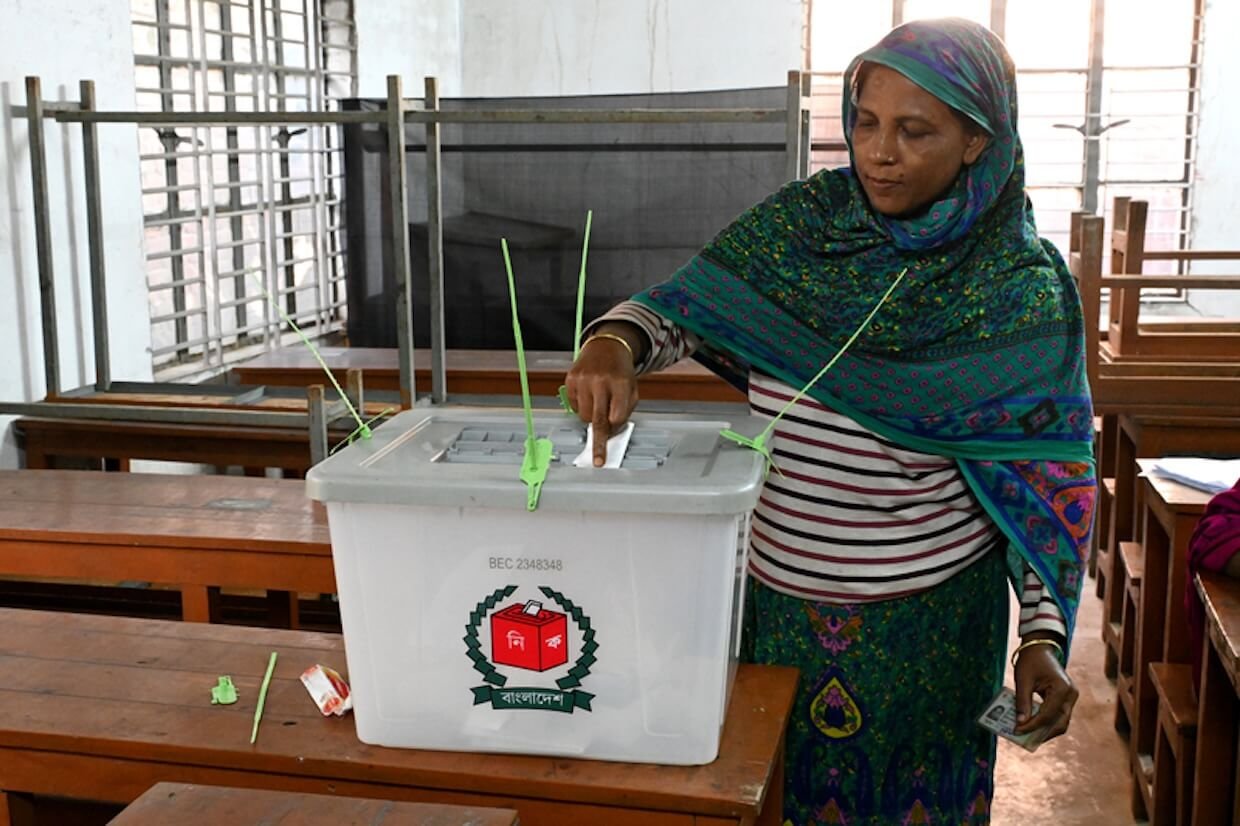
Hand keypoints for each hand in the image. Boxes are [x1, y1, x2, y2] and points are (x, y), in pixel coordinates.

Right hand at [564, 328, 639, 466]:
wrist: (606, 347)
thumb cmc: (621, 371)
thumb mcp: (632, 388)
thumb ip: (625, 410)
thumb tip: (613, 433)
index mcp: (620, 384)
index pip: (616, 417)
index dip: (615, 429)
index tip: (609, 447)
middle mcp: (601, 381)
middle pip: (597, 420)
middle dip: (598, 443)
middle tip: (598, 459)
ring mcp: (584, 380)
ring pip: (584, 416)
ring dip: (591, 418)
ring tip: (597, 404)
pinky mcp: (571, 379)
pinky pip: (573, 406)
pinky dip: (580, 407)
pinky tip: (588, 395)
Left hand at [1013, 640, 1077, 740]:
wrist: (1040, 648)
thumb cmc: (1031, 661)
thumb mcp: (1023, 680)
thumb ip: (1022, 702)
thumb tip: (1020, 723)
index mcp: (1062, 689)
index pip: (1048, 714)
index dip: (1033, 725)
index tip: (1018, 730)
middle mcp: (1071, 695)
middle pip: (1059, 723)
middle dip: (1042, 732)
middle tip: (1024, 738)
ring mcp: (1070, 698)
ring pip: (1060, 722)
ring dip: (1045, 730)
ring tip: (1027, 736)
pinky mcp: (1065, 699)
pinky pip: (1058, 715)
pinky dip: (1046, 722)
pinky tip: (1032, 726)